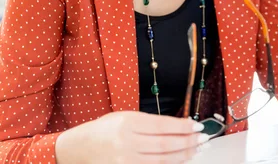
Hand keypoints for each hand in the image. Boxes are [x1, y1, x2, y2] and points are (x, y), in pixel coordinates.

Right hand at [55, 111, 208, 163]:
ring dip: (183, 155)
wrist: (74, 150)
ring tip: (196, 150)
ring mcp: (125, 161)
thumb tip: (178, 127)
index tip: (197, 126)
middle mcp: (126, 143)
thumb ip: (148, 122)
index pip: (163, 125)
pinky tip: (179, 161)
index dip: (184, 127)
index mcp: (127, 123)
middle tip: (203, 139)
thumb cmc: (100, 131)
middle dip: (188, 142)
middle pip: (166, 144)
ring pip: (162, 160)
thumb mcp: (122, 117)